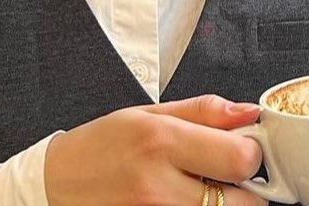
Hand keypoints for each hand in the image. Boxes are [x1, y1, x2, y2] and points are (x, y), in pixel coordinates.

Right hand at [45, 94, 264, 205]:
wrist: (56, 184)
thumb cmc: (103, 144)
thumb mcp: (152, 112)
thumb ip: (206, 112)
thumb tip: (249, 113)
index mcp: (163, 142)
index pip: (241, 159)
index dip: (252, 153)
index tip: (244, 147)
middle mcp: (159, 187)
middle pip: (242, 203)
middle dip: (244, 188)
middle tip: (225, 174)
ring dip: (222, 204)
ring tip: (201, 187)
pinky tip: (186, 200)